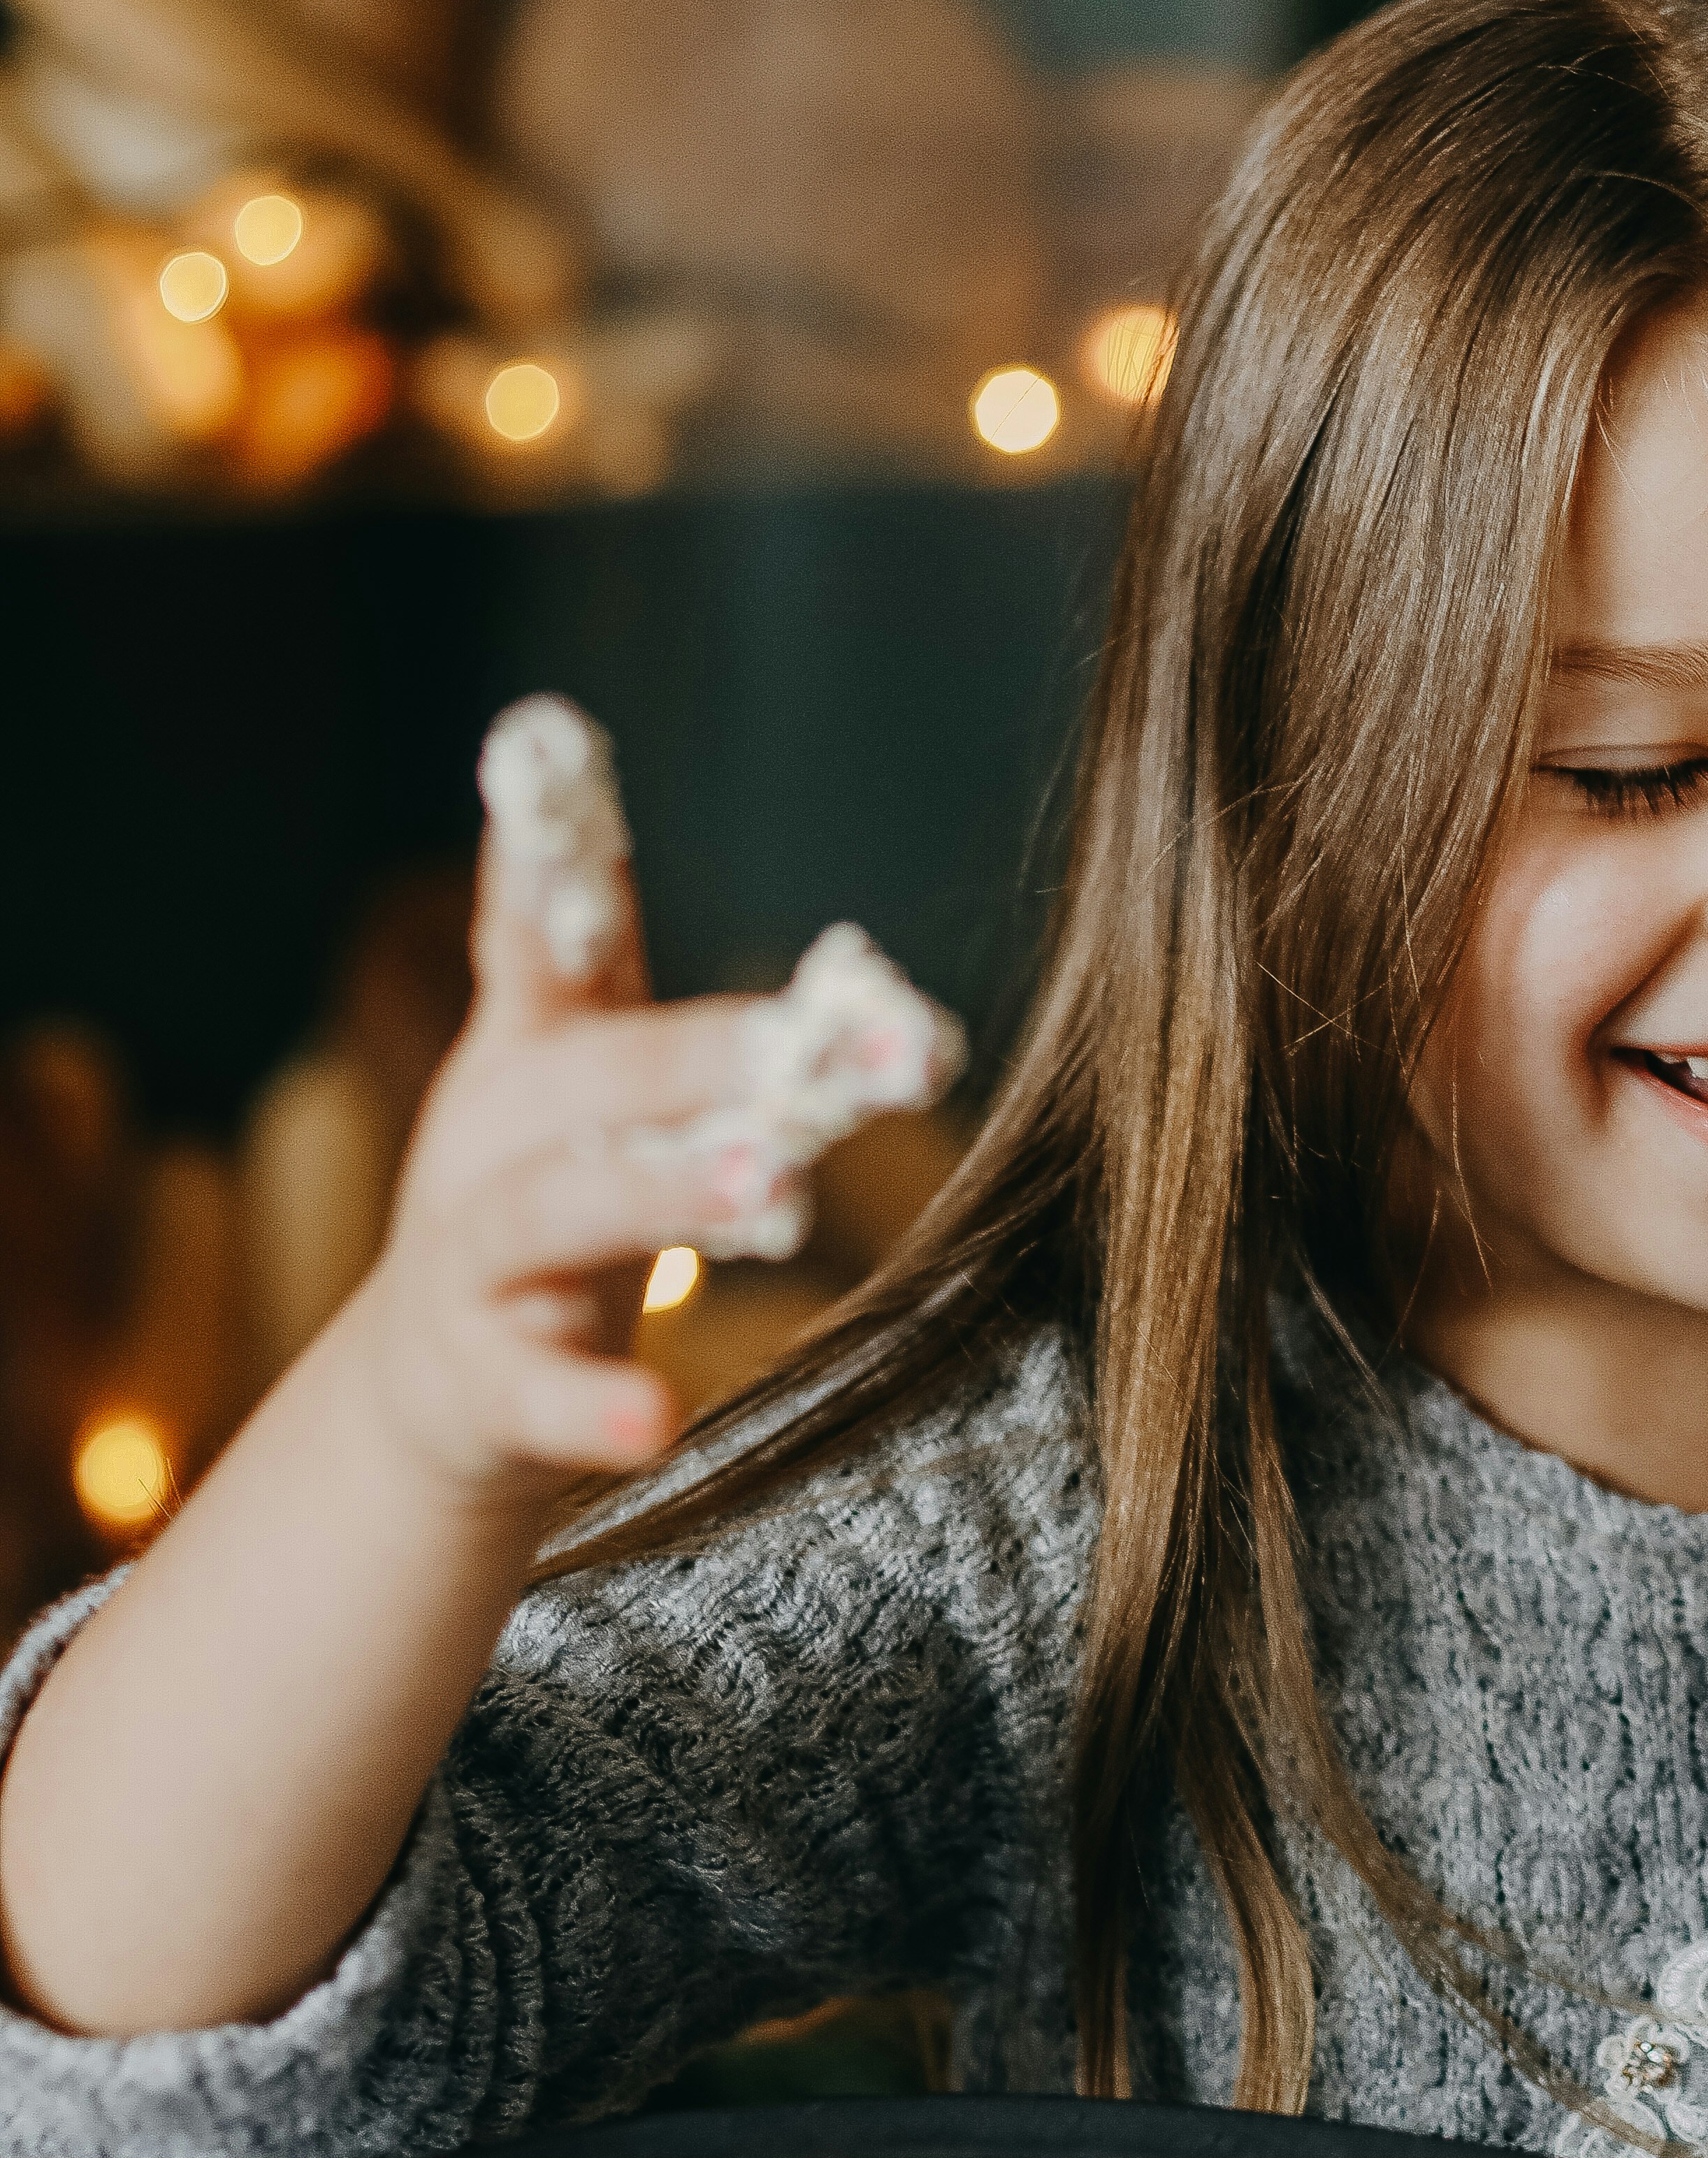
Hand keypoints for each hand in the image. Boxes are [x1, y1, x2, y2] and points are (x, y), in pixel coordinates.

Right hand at [344, 799, 776, 1509]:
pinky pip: (536, 1393)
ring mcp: (470, 1262)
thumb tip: (586, 791)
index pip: (535, 928)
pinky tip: (658, 1422)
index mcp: (525, 1058)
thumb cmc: (542, 1199)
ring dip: (661, 1192)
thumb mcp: (571, 1073)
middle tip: (820, 1046)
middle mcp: (484, 1144)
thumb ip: (586, 947)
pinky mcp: (478, 1381)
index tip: (543, 735)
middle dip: (703, 1053)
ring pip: (553, 1213)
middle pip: (587, 1078)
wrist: (437, 1392)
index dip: (540, 843)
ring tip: (769, 1192)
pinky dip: (594, 1407)